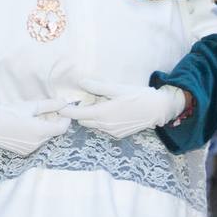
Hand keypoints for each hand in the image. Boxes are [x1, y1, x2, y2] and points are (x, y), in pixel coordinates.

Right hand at [0, 99, 70, 155]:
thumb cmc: (7, 113)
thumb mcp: (30, 106)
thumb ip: (49, 105)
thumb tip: (64, 102)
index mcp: (39, 131)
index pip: (62, 128)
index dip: (65, 119)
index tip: (62, 110)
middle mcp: (37, 143)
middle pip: (53, 132)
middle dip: (53, 122)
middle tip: (45, 111)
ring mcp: (30, 149)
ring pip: (45, 137)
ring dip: (44, 128)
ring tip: (33, 118)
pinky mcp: (24, 152)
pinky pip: (36, 143)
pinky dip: (36, 135)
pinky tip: (26, 127)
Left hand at [59, 80, 185, 138]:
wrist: (158, 110)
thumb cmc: (138, 96)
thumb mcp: (117, 88)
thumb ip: (98, 86)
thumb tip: (81, 82)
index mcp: (103, 114)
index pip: (78, 114)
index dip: (67, 110)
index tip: (58, 106)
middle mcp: (105, 126)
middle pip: (84, 120)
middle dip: (80, 112)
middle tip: (84, 100)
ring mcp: (112, 132)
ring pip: (94, 124)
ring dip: (92, 116)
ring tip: (100, 103)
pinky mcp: (119, 134)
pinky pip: (104, 127)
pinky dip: (102, 120)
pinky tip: (111, 110)